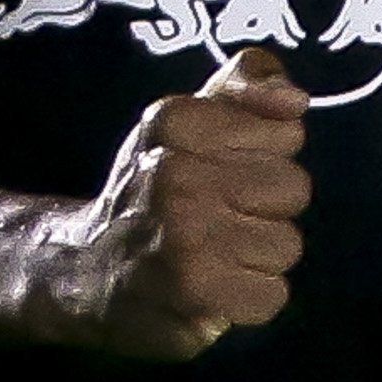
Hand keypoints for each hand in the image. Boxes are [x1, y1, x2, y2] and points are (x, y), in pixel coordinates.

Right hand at [43, 48, 311, 360]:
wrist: (86, 268)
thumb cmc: (155, 188)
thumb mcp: (189, 117)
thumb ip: (248, 82)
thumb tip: (295, 98)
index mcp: (176, 122)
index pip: (287, 134)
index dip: (265, 155)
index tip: (225, 168)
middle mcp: (175, 174)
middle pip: (294, 189)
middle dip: (265, 207)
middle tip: (217, 216)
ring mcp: (184, 236)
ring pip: (287, 245)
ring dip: (256, 257)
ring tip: (211, 253)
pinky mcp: (195, 293)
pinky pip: (272, 294)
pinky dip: (248, 299)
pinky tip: (212, 288)